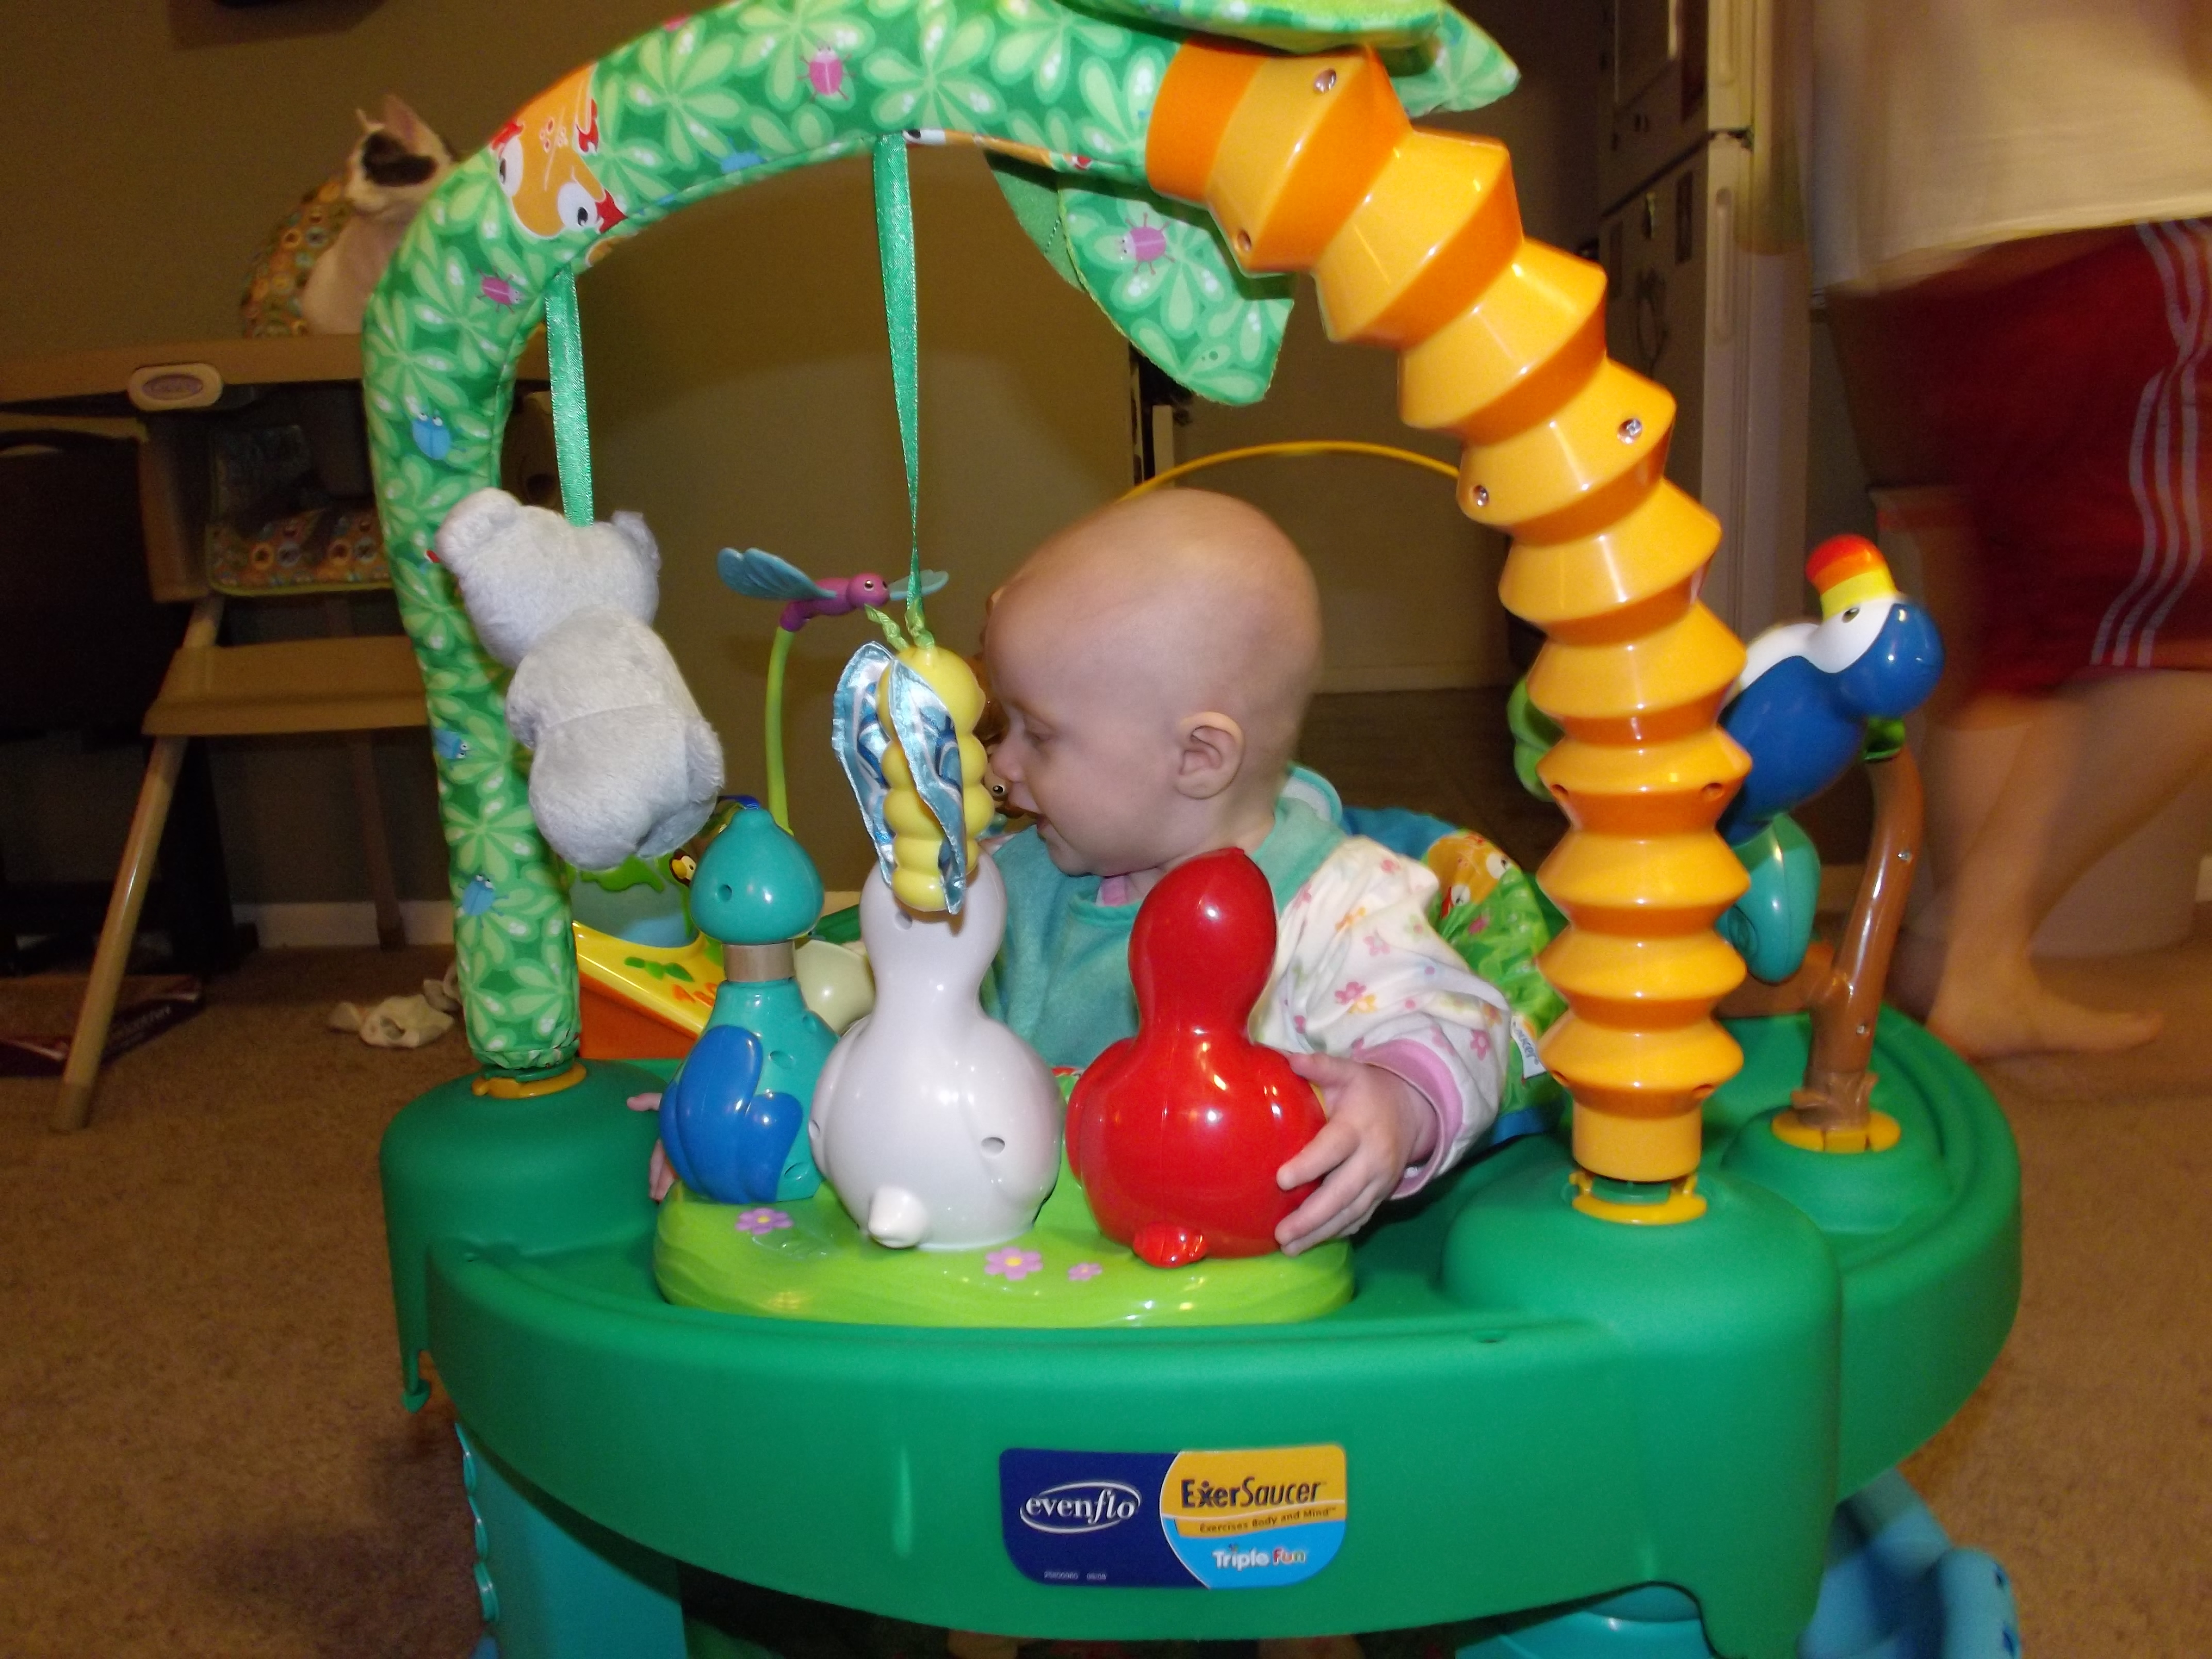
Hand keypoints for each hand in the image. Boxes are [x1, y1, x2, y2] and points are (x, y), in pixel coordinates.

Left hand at [1273, 1053, 1436, 1254]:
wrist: (1414, 1111)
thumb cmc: (1369, 1091)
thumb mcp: (1349, 1072)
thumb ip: (1321, 1067)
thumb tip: (1288, 1058)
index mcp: (1358, 1127)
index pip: (1333, 1149)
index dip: (1309, 1165)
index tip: (1281, 1179)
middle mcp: (1372, 1159)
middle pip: (1343, 1192)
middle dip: (1312, 1217)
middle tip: (1282, 1234)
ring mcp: (1380, 1182)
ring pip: (1351, 1213)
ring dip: (1322, 1233)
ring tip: (1290, 1248)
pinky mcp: (1382, 1195)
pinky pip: (1361, 1218)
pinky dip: (1339, 1232)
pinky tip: (1315, 1243)